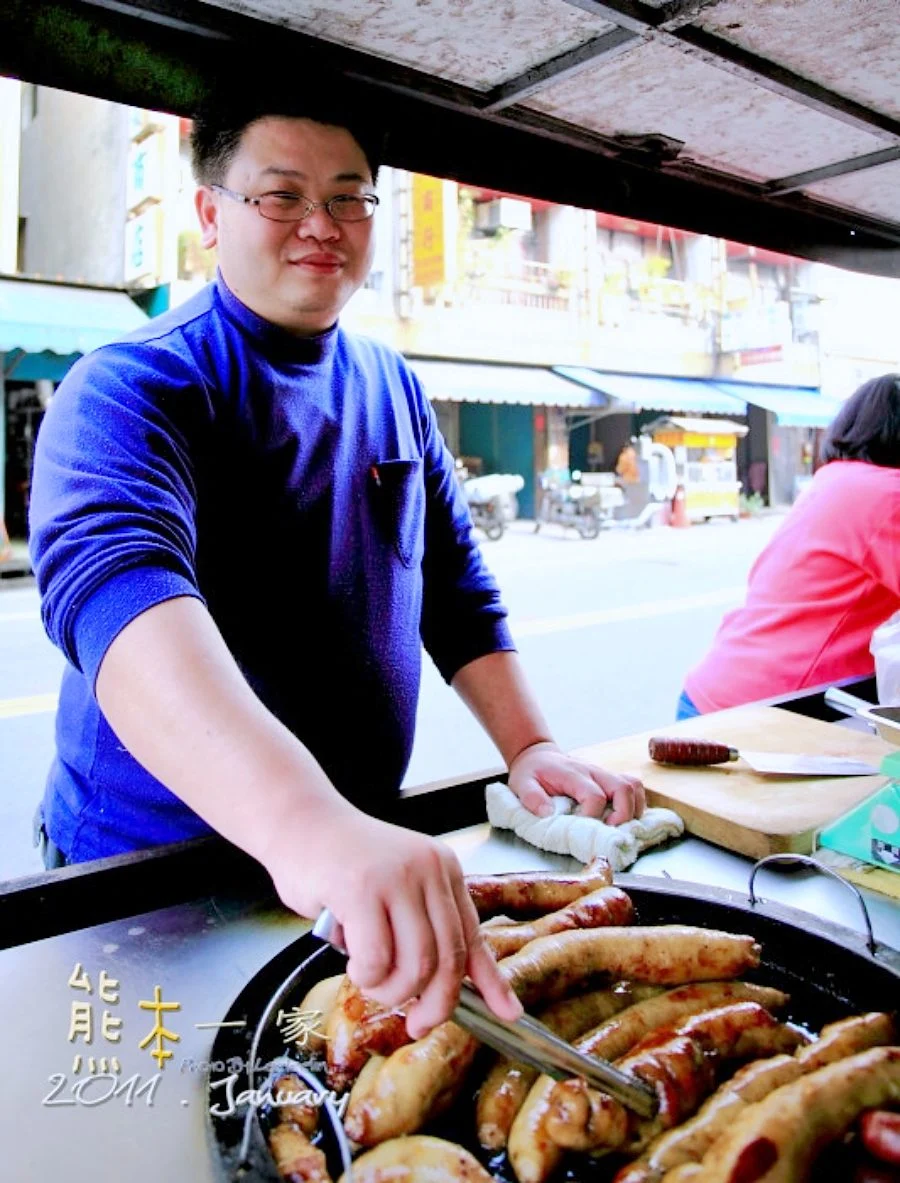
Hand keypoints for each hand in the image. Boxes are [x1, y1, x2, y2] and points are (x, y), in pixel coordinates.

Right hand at [263, 810, 522, 1039]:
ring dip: (390, 990)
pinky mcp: (362, 889)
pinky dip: (365, 975)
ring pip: (415, 965)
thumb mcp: (396, 891)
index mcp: (444, 869)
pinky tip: (352, 961)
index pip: (474, 935)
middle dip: (435, 1004)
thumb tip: (439, 988)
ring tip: (368, 978)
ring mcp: (397, 877)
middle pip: (449, 959)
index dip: (491, 981)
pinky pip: (376, 959)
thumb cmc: (340, 864)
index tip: (507, 1013)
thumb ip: (419, 928)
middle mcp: (429, 869)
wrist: (298, 821)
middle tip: (416, 1023)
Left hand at [508, 741, 645, 824]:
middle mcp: (593, 772)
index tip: (583, 829)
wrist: (537, 756)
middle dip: (623, 814)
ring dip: (634, 808)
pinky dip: (636, 803)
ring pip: (633, 785)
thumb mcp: (522, 784)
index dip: (593, 816)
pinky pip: (632, 786)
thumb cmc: (531, 772)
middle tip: (612, 832)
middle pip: (623, 787)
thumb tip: (549, 814)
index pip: (594, 795)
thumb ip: (532, 799)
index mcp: (572, 774)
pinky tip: (626, 818)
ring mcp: (603, 774)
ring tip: (622, 826)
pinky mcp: (608, 779)